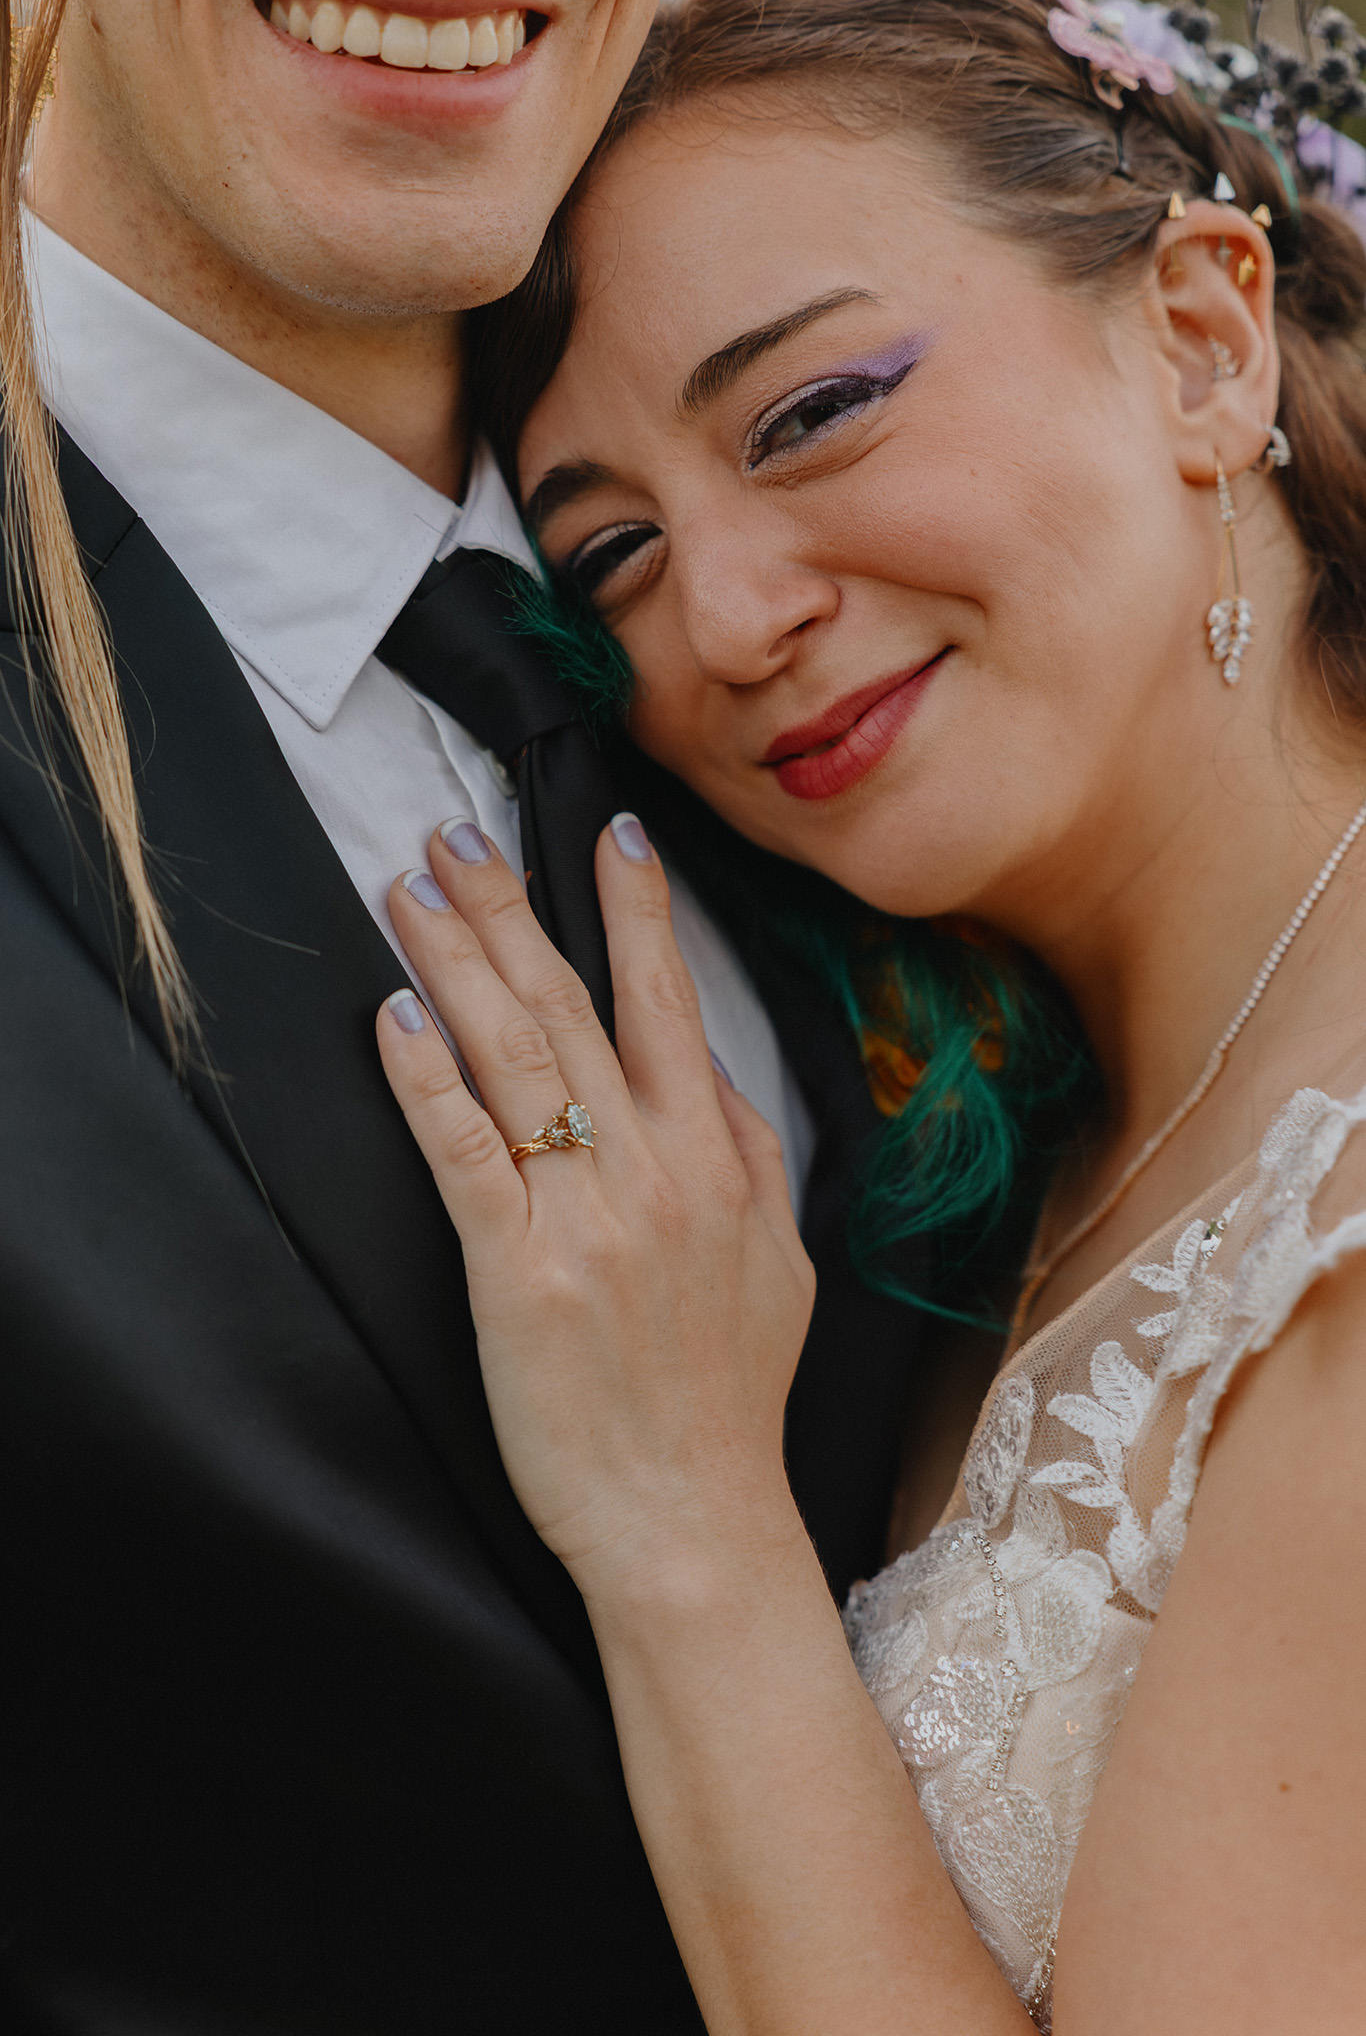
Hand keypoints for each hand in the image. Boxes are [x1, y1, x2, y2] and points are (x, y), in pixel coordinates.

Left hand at [375, 815, 815, 1604]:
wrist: (693, 1520)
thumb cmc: (730, 1400)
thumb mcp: (780, 1265)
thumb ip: (749, 1157)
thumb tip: (710, 1076)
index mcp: (717, 1163)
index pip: (671, 1005)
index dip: (637, 909)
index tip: (607, 831)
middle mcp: (654, 1171)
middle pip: (572, 1009)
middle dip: (510, 910)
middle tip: (456, 836)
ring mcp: (585, 1217)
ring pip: (514, 1059)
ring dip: (457, 962)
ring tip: (410, 891)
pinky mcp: (518, 1274)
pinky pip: (465, 1154)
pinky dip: (428, 1079)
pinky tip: (396, 1015)